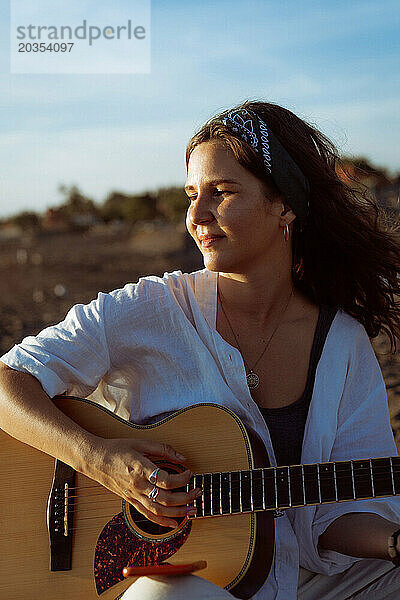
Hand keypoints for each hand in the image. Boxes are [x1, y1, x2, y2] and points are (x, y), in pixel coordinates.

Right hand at [86, 437, 201, 527]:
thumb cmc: (117, 448)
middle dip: (186, 497)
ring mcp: (133, 495)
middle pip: (166, 498)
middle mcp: (138, 485)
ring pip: (159, 510)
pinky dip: (162, 521)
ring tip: (193, 509)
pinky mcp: (130, 501)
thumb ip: (163, 449)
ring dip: (178, 512)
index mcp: (141, 469)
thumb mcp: (141, 443)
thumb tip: (182, 458)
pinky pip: (148, 515)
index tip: (190, 473)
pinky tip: (175, 523)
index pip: (166, 480)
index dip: (182, 479)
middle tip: (198, 492)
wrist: (95, 460)